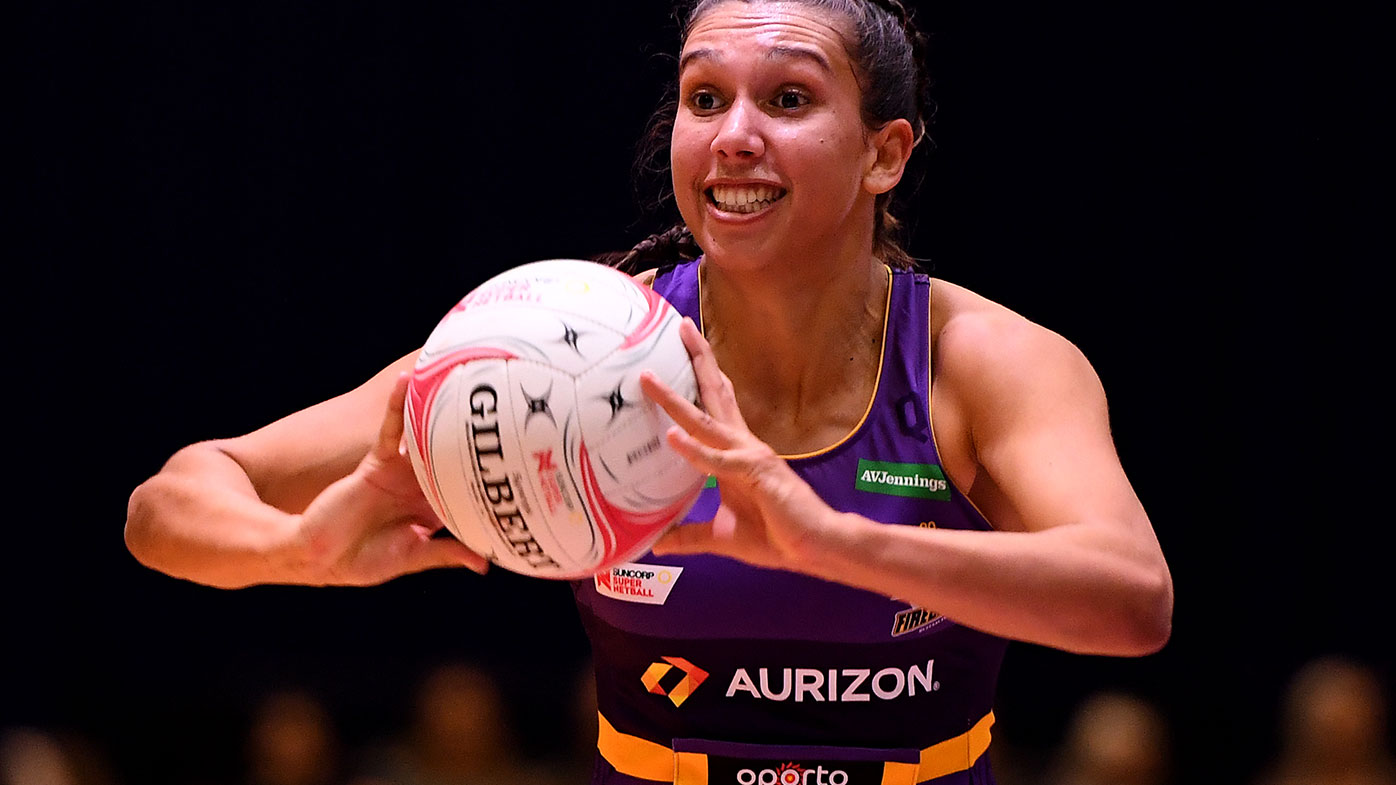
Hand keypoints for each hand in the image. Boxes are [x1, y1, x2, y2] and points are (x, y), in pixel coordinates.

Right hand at [295, 373, 488, 584]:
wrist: (318, 554)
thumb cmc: (362, 561)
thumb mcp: (409, 558)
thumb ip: (444, 554)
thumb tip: (484, 564)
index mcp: (433, 511)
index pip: (468, 492)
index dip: (493, 482)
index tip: (522, 466)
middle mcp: (421, 486)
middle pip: (454, 458)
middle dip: (477, 441)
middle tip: (507, 415)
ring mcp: (402, 470)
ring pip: (426, 437)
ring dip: (441, 413)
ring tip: (466, 386)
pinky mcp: (378, 460)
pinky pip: (390, 429)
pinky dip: (397, 406)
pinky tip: (407, 381)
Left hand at [639, 319, 840, 570]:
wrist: (813, 547)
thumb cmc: (775, 535)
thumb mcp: (720, 535)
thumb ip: (689, 535)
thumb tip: (658, 543)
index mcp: (738, 450)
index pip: (715, 404)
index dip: (699, 374)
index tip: (681, 347)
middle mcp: (744, 443)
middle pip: (715, 393)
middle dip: (697, 359)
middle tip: (680, 326)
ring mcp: (750, 456)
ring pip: (706, 422)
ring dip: (675, 400)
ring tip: (649, 379)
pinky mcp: (755, 475)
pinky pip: (718, 461)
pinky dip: (695, 449)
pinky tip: (672, 437)